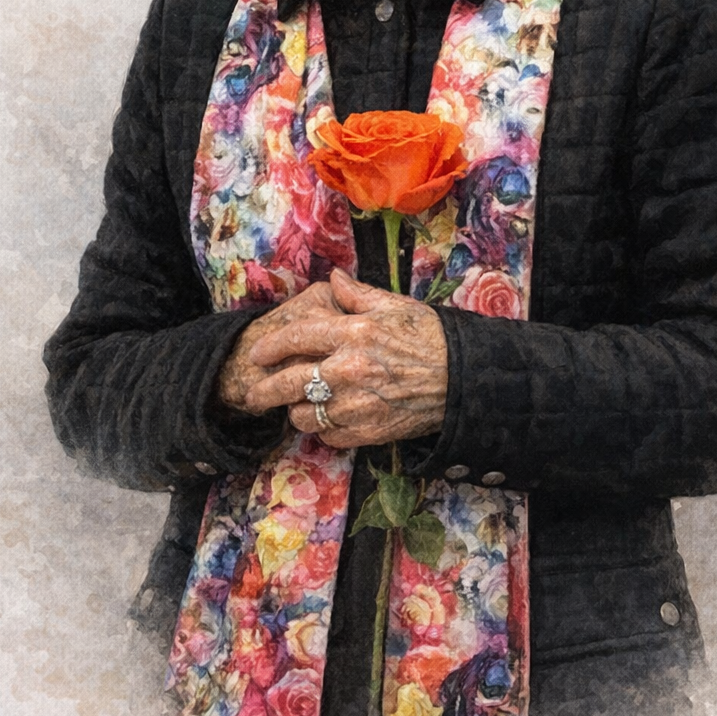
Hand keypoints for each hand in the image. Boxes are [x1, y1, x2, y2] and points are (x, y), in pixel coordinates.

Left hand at [241, 268, 447, 447]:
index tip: (257, 354)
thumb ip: (356, 295)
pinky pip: (329, 436)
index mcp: (354, 333)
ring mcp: (357, 405)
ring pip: (304, 415)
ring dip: (297, 410)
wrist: (461, 378)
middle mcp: (349, 369)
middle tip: (254, 393)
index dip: (271, 346)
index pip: (297, 338)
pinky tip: (329, 418)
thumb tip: (332, 279)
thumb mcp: (394, 305)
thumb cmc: (429, 337)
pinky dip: (324, 429)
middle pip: (289, 383)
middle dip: (264, 390)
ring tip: (300, 404)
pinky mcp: (368, 431)